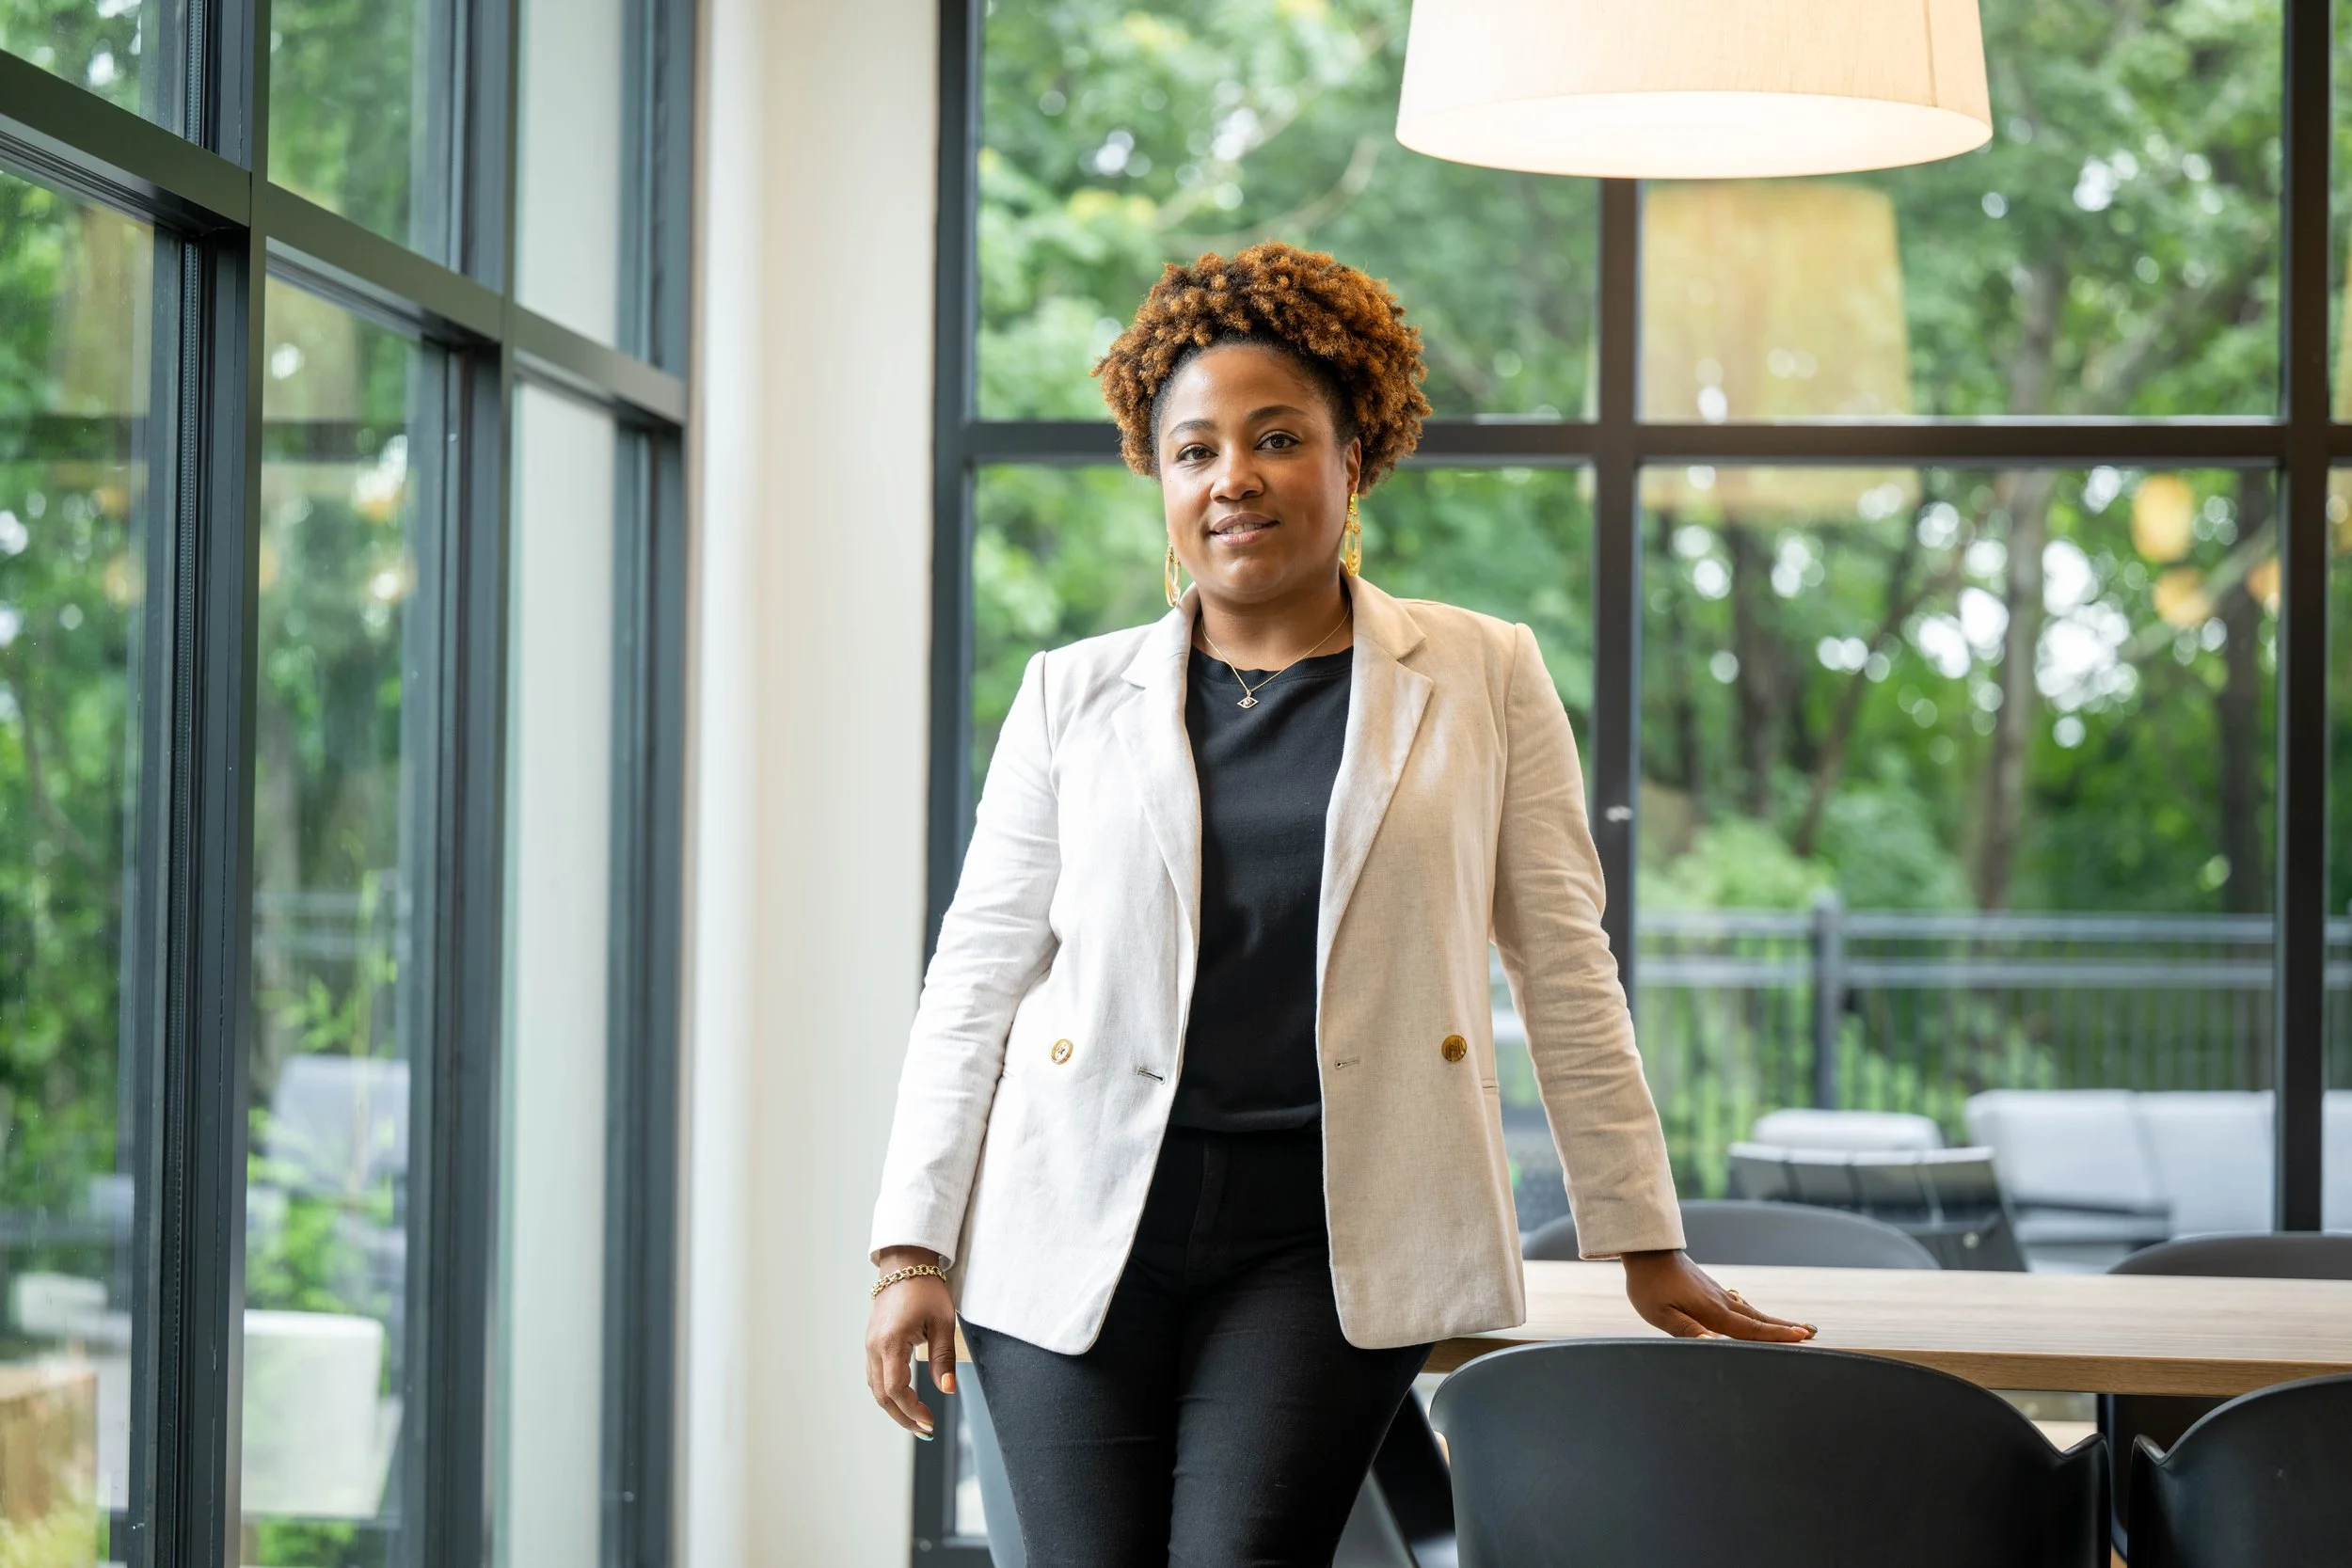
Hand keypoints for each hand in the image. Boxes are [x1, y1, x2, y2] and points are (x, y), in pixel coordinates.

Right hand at [864, 1246, 958, 1437]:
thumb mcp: (942, 1323)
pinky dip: (888, 1392)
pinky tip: (905, 1398)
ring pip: (876, 1387)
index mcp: (890, 1343)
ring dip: (894, 1407)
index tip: (930, 1421)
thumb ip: (942, 1358)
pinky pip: (875, 1375)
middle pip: (881, 1395)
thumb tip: (947, 1390)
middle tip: (925, 1430)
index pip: (895, 1389)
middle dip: (903, 1416)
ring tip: (917, 1420)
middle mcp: (874, 1347)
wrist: (905, 1265)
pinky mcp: (872, 1343)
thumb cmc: (926, 1290)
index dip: (911, 1410)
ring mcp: (870, 1345)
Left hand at [1622, 1250, 1816, 1341]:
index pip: (1749, 1328)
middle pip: (1758, 1319)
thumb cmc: (1650, 1285)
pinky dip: (1756, 1313)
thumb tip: (1712, 1343)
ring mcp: (1717, 1293)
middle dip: (1785, 1327)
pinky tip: (1755, 1315)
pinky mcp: (1710, 1289)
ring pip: (1751, 1310)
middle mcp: (1721, 1302)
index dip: (1775, 1334)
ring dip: (1774, 1320)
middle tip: (1812, 1332)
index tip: (1802, 1336)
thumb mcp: (1660, 1313)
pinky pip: (1740, 1305)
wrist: (1647, 1251)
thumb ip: (1687, 1329)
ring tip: (1795, 1325)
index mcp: (1712, 1311)